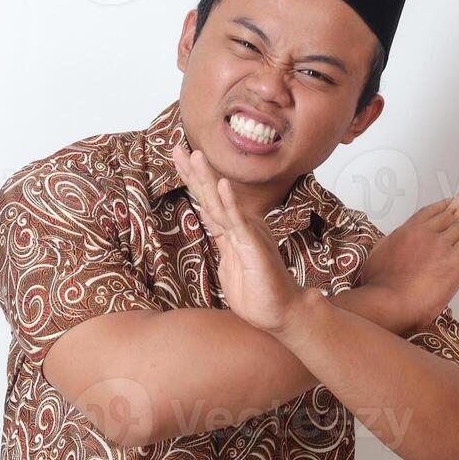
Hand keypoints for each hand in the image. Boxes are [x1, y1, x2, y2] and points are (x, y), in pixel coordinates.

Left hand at [172, 141, 307, 334]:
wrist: (281, 312)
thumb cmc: (258, 292)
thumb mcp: (229, 263)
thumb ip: (221, 240)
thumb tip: (208, 220)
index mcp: (233, 230)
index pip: (208, 201)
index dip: (193, 180)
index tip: (178, 159)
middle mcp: (241, 226)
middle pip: (211, 195)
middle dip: (193, 171)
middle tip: (177, 148)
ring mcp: (248, 233)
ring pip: (222, 202)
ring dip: (207, 178)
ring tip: (195, 155)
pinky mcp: (254, 245)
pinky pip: (239, 221)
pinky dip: (230, 202)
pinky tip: (222, 184)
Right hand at [358, 180, 458, 330]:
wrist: (387, 301)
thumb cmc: (378, 286)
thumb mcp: (376, 258)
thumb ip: (388, 248)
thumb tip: (389, 249)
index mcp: (406, 232)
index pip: (430, 212)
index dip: (445, 204)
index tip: (455, 198)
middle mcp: (425, 233)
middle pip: (451, 212)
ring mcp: (441, 245)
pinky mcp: (455, 260)